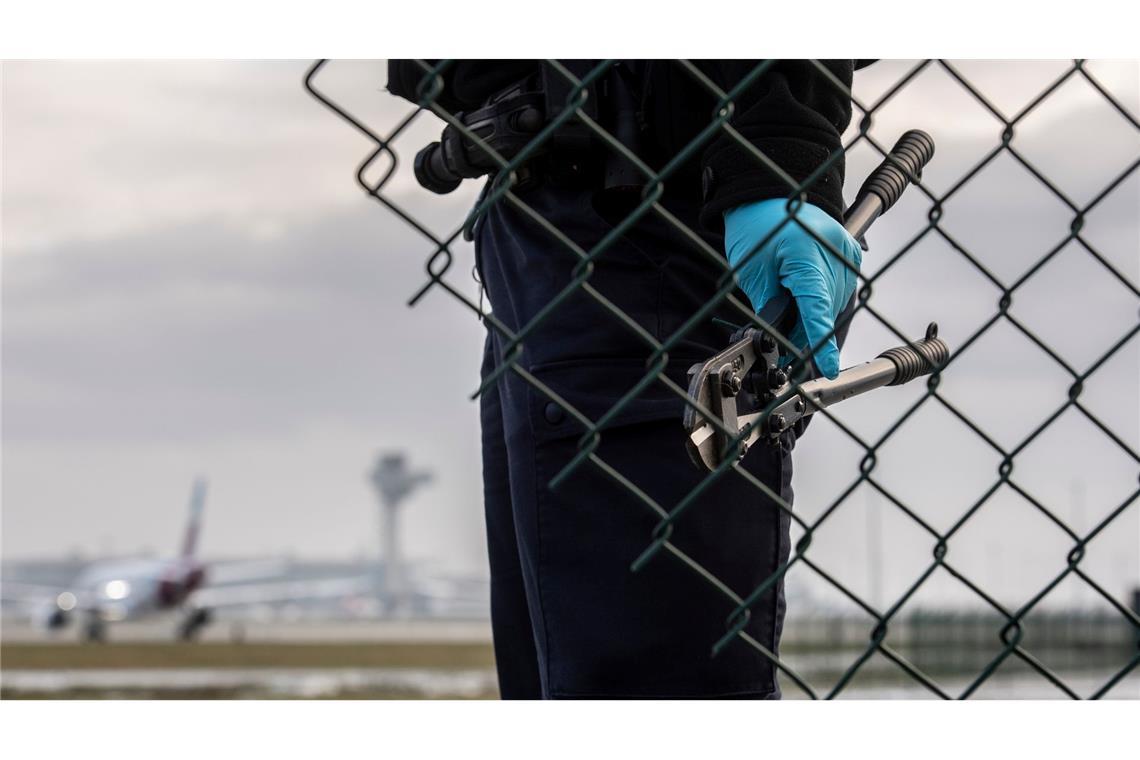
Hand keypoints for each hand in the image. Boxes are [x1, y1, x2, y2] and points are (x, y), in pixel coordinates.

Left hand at [724, 198, 861, 378]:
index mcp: (806, 254)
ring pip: (836, 303)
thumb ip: (770, 307)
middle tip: (784, 348)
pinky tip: (807, 304)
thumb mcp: (752, 273)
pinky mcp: (851, 251)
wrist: (768, 195)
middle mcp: (834, 251)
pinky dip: (825, 302)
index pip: (817, 308)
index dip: (821, 342)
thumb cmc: (756, 229)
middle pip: (826, 309)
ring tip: (792, 324)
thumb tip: (780, 340)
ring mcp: (847, 250)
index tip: (828, 367)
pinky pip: (842, 289)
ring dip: (817, 318)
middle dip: (806, 334)